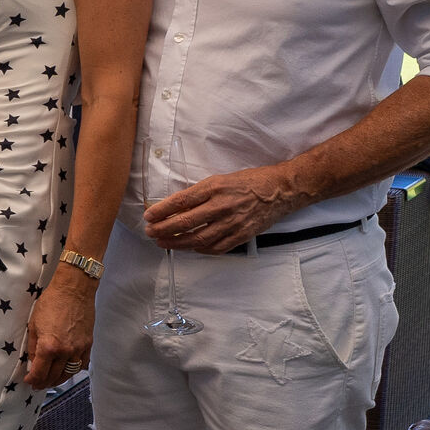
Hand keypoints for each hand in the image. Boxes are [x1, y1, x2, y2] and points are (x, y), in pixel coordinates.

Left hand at [20, 271, 94, 387]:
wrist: (74, 290)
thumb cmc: (51, 302)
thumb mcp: (34, 324)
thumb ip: (34, 347)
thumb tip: (34, 362)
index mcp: (49, 347)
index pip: (39, 373)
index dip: (33, 380)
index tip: (29, 381)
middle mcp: (65, 351)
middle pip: (54, 376)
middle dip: (44, 383)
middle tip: (38, 384)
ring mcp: (78, 349)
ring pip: (69, 373)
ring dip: (58, 379)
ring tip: (51, 380)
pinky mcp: (88, 344)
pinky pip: (81, 364)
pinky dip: (73, 370)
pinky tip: (67, 370)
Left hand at [142, 164, 308, 254]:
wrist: (281, 190)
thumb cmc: (250, 181)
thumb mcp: (221, 179)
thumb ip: (200, 193)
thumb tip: (177, 206)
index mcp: (215, 187)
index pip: (181, 201)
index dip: (162, 210)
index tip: (149, 216)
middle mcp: (222, 205)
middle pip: (185, 222)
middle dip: (163, 229)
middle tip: (150, 233)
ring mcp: (232, 222)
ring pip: (198, 239)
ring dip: (177, 243)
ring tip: (163, 243)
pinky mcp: (242, 235)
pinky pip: (216, 247)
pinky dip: (200, 250)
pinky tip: (190, 248)